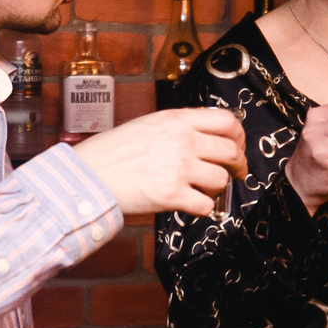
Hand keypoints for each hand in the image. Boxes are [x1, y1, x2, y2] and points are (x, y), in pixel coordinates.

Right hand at [75, 108, 247, 216]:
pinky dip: (202, 208)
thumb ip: (179, 127)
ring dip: (216, 188)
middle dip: (237, 165)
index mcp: (177, 119)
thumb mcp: (148, 124)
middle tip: (236, 173)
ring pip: (221, 179)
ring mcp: (178, 167)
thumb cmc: (112, 152)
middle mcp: (182, 140)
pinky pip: (205, 205)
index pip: (226, 121)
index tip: (238, 146)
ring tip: (203, 190)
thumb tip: (207, 137)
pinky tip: (191, 204)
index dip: (239, 136)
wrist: (88, 175)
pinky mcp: (172, 195)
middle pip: (230, 151)